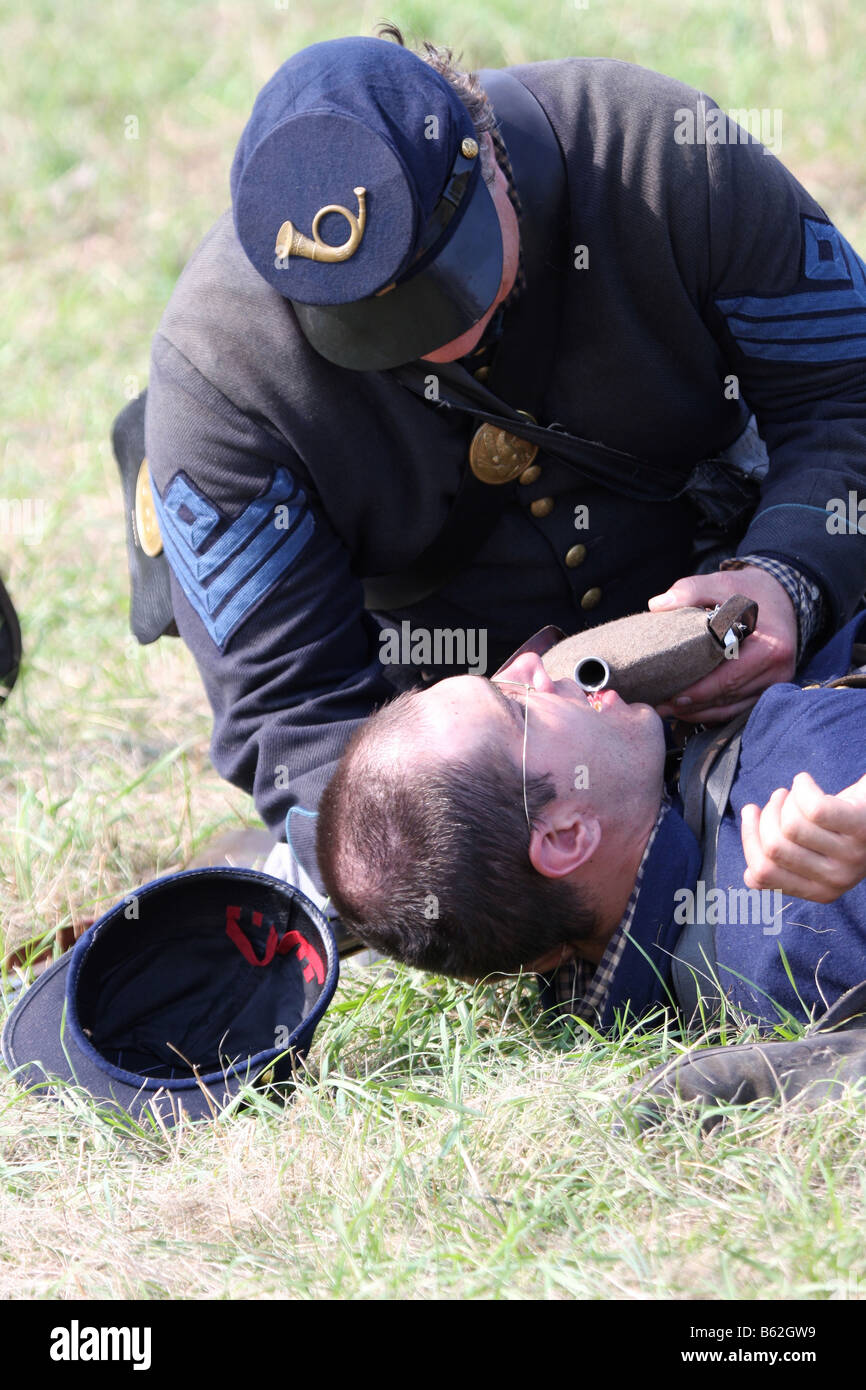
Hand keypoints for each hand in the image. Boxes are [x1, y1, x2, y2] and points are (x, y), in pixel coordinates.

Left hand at [649, 566, 796, 722]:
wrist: (783, 596)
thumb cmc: (750, 591)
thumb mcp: (722, 582)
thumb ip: (690, 590)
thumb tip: (657, 606)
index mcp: (770, 647)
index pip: (728, 678)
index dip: (697, 691)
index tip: (669, 695)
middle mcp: (778, 670)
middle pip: (728, 697)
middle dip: (692, 705)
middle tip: (660, 706)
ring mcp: (776, 683)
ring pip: (732, 708)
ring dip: (699, 713)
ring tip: (668, 710)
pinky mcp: (770, 689)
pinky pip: (738, 709)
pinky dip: (713, 712)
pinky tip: (688, 710)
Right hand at [740, 770, 865, 902]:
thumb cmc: (844, 832)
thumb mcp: (814, 859)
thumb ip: (785, 868)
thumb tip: (748, 877)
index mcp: (819, 892)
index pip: (761, 875)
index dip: (749, 839)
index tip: (753, 813)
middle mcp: (836, 880)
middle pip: (773, 847)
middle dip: (767, 815)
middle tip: (777, 798)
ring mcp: (850, 855)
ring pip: (791, 825)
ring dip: (785, 799)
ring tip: (794, 791)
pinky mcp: (859, 827)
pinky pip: (814, 807)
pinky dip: (802, 786)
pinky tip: (804, 781)